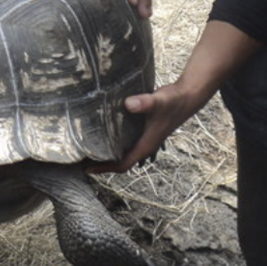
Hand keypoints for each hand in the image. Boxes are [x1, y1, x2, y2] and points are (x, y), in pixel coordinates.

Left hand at [88, 80, 205, 172]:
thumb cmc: (173, 100)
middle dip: (101, 163)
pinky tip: (102, 134)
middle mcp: (144, 145)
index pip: (123, 164)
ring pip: (123, 152)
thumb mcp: (158, 101)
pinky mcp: (143, 129)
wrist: (187, 96)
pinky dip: (113, 142)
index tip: (87, 170)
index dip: (105, 168)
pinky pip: (126, 141)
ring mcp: (144, 138)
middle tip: (79, 161)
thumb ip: (145, 103)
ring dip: (107, 153)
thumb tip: (128, 104)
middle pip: (120, 161)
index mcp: (146, 145)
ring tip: (86, 150)